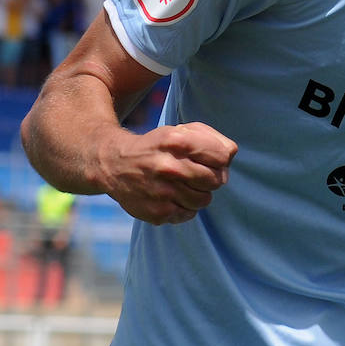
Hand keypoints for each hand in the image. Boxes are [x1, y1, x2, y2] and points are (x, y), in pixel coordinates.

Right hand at [97, 122, 237, 225]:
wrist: (114, 164)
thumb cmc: (158, 146)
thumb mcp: (181, 131)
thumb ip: (212, 139)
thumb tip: (230, 156)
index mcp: (177, 142)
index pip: (222, 157)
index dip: (220, 159)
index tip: (210, 160)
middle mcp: (168, 167)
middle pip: (216, 180)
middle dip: (212, 177)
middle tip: (199, 174)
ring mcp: (161, 192)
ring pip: (205, 200)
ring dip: (200, 193)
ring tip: (185, 185)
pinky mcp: (157, 212)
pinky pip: (189, 214)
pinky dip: (186, 206)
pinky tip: (173, 196)